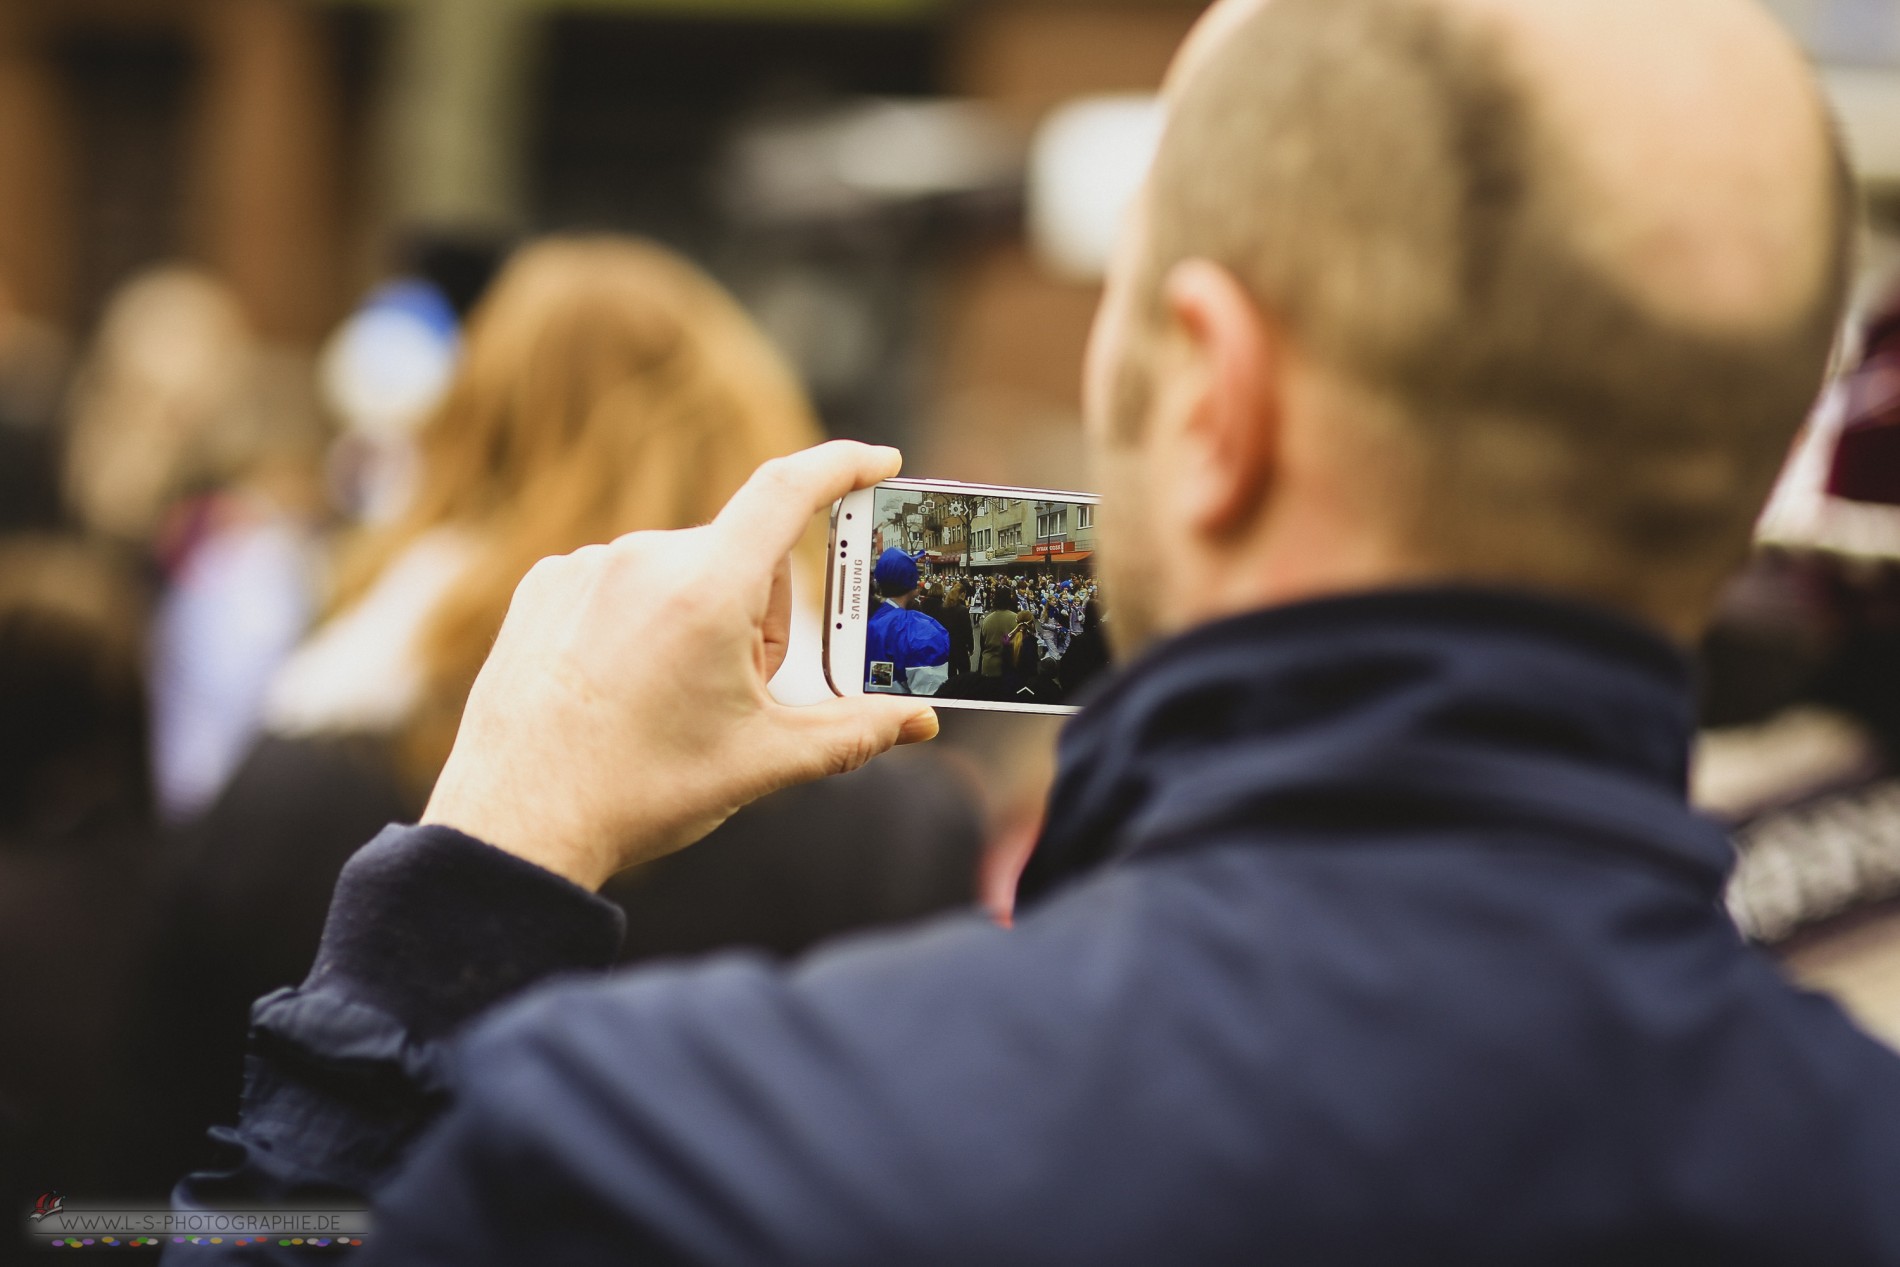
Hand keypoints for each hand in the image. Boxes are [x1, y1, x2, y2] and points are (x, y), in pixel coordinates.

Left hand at [421, 442, 939, 889]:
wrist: (517, 824)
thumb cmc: (641, 791)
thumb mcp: (763, 761)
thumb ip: (854, 732)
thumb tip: (920, 723)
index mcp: (706, 590)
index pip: (788, 490)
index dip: (843, 466)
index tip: (879, 461)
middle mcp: (643, 558)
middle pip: (740, 556)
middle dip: (759, 614)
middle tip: (741, 691)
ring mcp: (585, 568)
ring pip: (679, 572)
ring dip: (698, 616)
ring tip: (668, 700)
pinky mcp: (543, 586)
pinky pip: (619, 582)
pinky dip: (639, 620)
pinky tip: (620, 683)